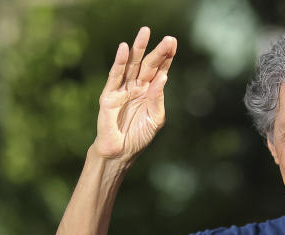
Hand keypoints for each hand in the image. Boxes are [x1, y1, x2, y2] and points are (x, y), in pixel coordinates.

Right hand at [93, 27, 176, 161]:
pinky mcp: (110, 95)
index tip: (174, 44)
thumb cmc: (139, 136)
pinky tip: (124, 49)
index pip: (159, 71)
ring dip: (138, 49)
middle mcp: (136, 87)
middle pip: (148, 65)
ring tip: (145, 33)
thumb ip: (158, 98)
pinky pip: (115, 76)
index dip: (166, 58)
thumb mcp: (155, 118)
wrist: (121, 152)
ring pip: (132, 66)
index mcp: (149, 92)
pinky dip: (119, 62)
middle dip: (158, 52)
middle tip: (169, 38)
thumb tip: (163, 77)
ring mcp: (123, 90)